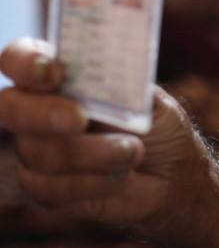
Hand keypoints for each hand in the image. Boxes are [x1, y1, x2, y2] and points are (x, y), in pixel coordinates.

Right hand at [0, 38, 218, 247]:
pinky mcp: (43, 187)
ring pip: (37, 152)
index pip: (19, 58)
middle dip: (44, 113)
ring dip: (94, 154)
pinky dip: (94, 183)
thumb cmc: (159, 126)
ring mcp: (36, 148)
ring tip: (134, 152)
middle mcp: (38, 108)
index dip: (25, 63)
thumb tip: (108, 68)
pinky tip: (121, 177)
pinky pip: (48, 189)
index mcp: (62, 74)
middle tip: (80, 119)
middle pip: (9, 106)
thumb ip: (126, 85)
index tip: (55, 72)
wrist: (173, 175)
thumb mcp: (152, 100)